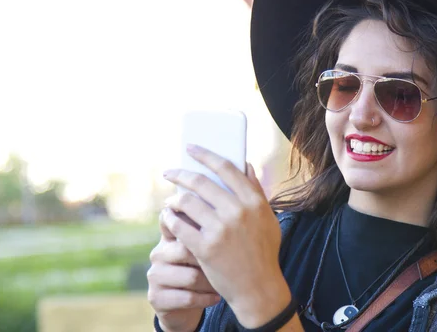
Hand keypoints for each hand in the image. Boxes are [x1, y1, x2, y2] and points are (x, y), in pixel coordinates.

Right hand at [147, 211, 220, 331]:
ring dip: (211, 282)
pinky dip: (206, 298)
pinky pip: (187, 297)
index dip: (193, 226)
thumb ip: (206, 229)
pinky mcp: (156, 297)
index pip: (175, 222)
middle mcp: (158, 253)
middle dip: (210, 260)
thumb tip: (226, 207)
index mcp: (169, 238)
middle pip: (187, 250)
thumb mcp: (201, 249)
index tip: (216, 234)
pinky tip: (216, 297)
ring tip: (222, 283)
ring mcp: (154, 276)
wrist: (183, 306)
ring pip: (191, 276)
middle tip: (227, 265)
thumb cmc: (199, 270)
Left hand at [162, 145, 291, 327]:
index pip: (226, 168)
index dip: (205, 155)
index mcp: (254, 201)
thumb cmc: (263, 250)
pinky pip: (179, 225)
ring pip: (186, 202)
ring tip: (171, 200)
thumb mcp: (268, 218)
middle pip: (200, 182)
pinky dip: (170, 218)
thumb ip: (256, 191)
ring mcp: (220, 230)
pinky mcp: (204, 248)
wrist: (258, 287)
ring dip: (174, 199)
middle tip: (169, 172)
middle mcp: (237, 212)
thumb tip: (245, 164)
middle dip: (180, 173)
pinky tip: (169, 217)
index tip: (191, 148)